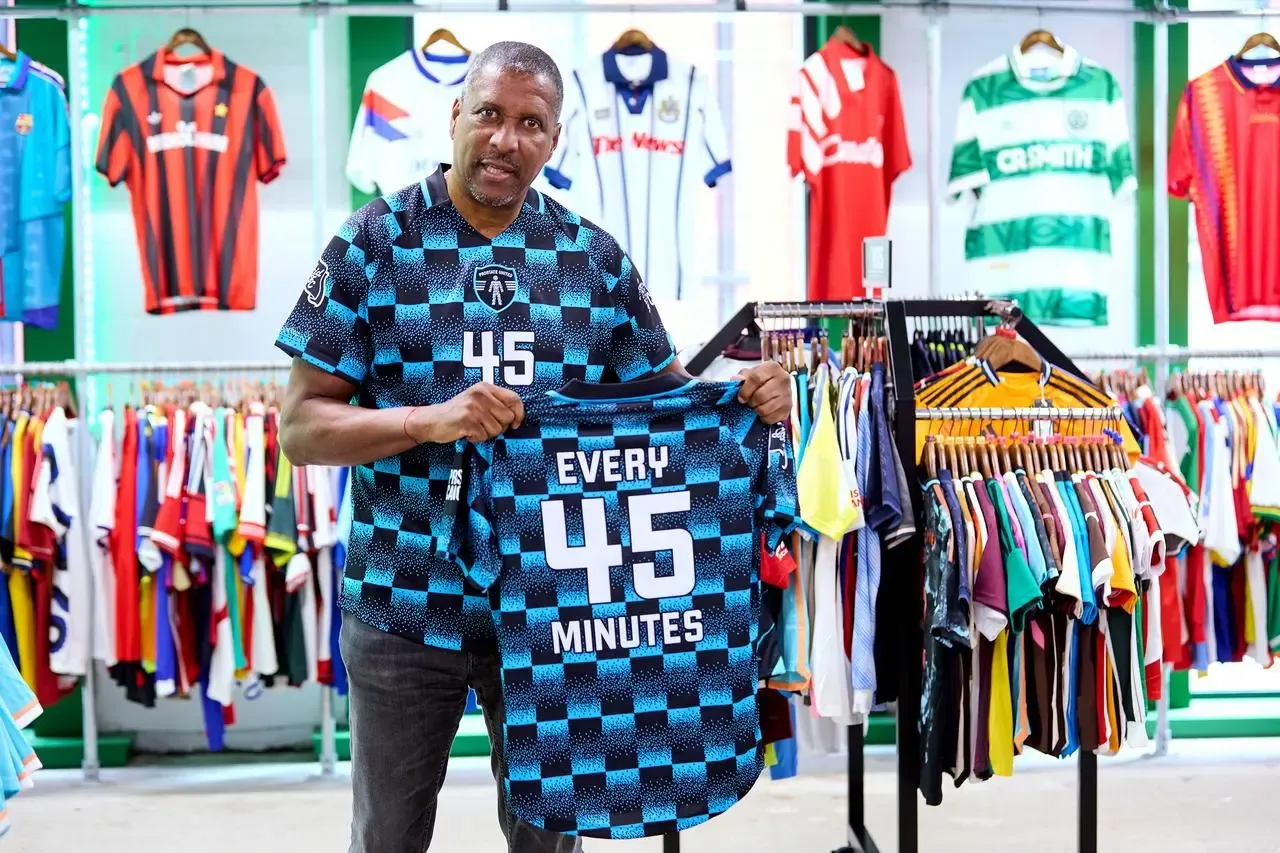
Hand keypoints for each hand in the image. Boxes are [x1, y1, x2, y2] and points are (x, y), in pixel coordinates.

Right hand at [407, 383, 525, 443]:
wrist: (432, 420)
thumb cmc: (459, 413)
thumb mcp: (478, 401)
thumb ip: (496, 404)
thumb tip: (518, 418)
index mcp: (485, 387)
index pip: (514, 398)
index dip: (519, 413)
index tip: (515, 424)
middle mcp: (480, 394)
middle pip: (508, 417)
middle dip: (500, 427)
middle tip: (484, 426)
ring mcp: (473, 407)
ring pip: (497, 429)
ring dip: (486, 434)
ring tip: (473, 428)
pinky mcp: (467, 420)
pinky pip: (484, 436)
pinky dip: (476, 438)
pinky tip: (466, 432)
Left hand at [735, 362, 791, 424]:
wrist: (775, 387)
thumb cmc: (760, 380)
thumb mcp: (749, 374)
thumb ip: (742, 377)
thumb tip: (735, 379)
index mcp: (772, 367)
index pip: (756, 378)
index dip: (745, 390)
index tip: (740, 398)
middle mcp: (783, 379)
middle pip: (761, 395)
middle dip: (751, 402)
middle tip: (749, 402)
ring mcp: (788, 394)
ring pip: (765, 408)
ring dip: (756, 410)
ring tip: (756, 406)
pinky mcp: (788, 408)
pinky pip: (771, 418)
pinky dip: (763, 417)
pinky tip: (763, 412)